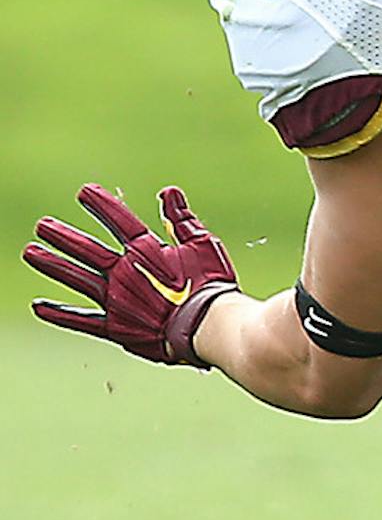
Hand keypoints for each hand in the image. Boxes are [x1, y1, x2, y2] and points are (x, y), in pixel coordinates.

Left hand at [22, 185, 238, 366]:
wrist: (209, 325)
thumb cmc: (211, 285)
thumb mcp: (202, 245)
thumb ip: (181, 219)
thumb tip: (168, 192)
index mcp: (146, 251)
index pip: (119, 221)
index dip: (102, 205)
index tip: (84, 192)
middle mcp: (124, 272)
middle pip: (87, 249)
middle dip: (63, 236)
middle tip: (43, 226)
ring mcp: (116, 299)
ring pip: (76, 278)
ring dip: (53, 264)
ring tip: (32, 252)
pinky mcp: (115, 327)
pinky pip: (81, 320)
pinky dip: (59, 313)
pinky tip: (38, 306)